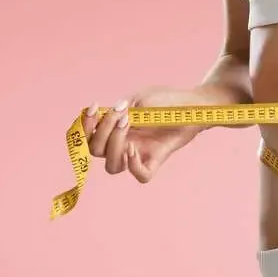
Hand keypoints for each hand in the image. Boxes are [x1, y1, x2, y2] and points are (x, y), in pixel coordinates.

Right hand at [82, 87, 218, 182]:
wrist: (193, 105)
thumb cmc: (166, 101)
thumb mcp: (140, 101)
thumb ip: (122, 112)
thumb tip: (108, 120)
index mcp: (114, 130)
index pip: (88, 137)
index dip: (84, 127)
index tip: (91, 109)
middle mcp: (122, 144)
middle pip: (96, 152)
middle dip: (102, 132)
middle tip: (121, 114)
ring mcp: (138, 154)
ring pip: (112, 167)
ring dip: (113, 145)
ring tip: (128, 124)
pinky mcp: (156, 160)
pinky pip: (141, 176)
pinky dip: (134, 165)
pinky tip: (135, 148)